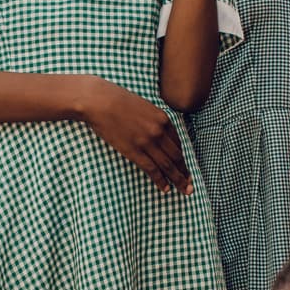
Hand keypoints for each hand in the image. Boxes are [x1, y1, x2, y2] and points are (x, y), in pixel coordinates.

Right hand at [79, 79, 191, 193]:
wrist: (100, 101)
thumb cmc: (117, 99)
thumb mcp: (144, 105)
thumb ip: (153, 119)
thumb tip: (158, 132)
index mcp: (163, 118)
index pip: (178, 143)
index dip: (182, 157)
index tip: (185, 166)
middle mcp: (159, 132)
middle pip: (177, 156)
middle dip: (185, 172)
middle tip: (190, 184)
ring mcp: (147, 143)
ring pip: (168, 166)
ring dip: (177, 179)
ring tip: (184, 190)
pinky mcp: (134, 152)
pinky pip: (152, 170)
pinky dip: (160, 181)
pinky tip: (165, 189)